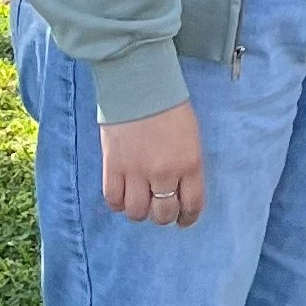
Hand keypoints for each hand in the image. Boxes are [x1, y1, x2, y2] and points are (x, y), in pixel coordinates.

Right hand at [102, 100, 205, 225]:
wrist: (139, 86)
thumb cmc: (169, 107)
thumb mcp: (191, 138)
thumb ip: (187, 166)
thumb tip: (179, 190)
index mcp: (190, 164)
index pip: (191, 205)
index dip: (187, 218)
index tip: (183, 220)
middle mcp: (164, 173)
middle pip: (163, 214)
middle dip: (163, 216)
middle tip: (160, 209)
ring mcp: (136, 172)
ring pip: (137, 212)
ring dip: (140, 211)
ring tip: (140, 200)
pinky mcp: (113, 168)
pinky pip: (114, 201)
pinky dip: (118, 203)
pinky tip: (123, 195)